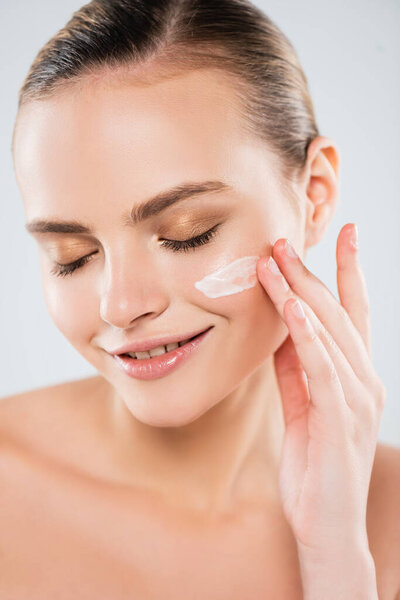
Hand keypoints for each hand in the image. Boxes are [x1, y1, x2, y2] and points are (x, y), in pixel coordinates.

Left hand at [256, 223, 385, 555]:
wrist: (325, 527)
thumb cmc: (314, 465)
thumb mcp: (300, 405)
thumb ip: (293, 369)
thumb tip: (280, 330)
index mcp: (355, 376)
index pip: (353, 313)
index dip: (348, 271)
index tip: (343, 233)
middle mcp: (363, 380)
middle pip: (338, 313)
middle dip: (311, 273)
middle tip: (283, 240)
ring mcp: (356, 400)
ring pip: (329, 333)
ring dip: (301, 294)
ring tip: (276, 261)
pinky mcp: (340, 421)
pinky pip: (323, 370)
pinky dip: (309, 337)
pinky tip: (295, 309)